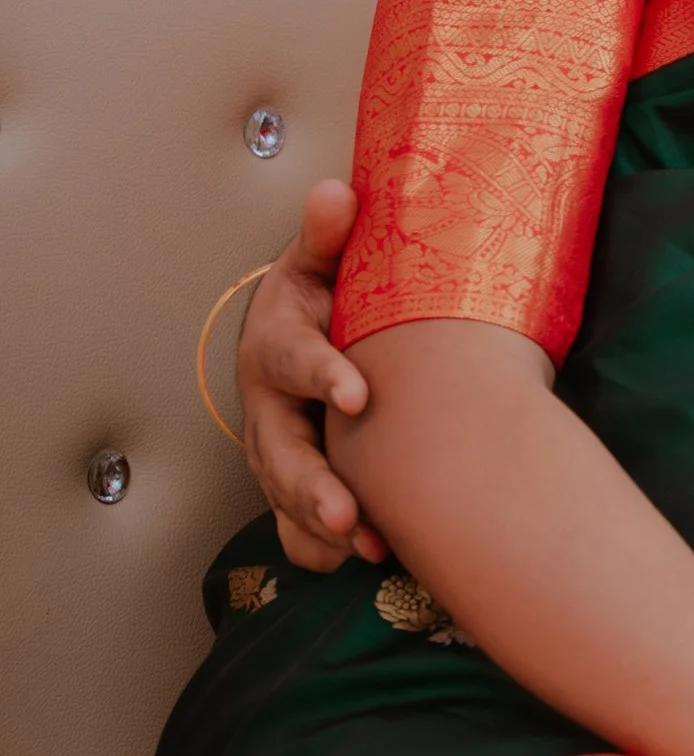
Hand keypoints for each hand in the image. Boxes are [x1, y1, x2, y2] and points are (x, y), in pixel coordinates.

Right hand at [238, 180, 383, 570]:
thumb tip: (338, 193)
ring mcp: (276, 450)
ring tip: (363, 548)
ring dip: (319, 526)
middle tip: (347, 514)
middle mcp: (267, 406)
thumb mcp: (323, 258)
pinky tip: (360, 562)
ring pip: (285, 496)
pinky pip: (295, 527)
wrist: (310, 329)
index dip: (322, 377)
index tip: (358, 394)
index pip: (293, 360)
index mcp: (277, 344)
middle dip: (311, 485)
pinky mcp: (291, 483)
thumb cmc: (325, 293)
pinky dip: (320, 549)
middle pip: (280, 451)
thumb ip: (330, 233)